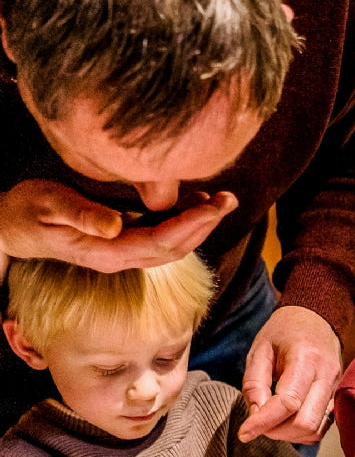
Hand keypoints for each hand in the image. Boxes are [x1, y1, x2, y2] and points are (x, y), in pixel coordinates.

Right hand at [0, 179, 235, 271]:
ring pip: (173, 244)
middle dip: (206, 225)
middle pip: (176, 247)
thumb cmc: (26, 213)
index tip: (214, 207)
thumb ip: (80, 216)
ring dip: (200, 224)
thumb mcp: (46, 207)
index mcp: (107, 252)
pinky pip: (162, 236)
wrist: (11, 228)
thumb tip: (115, 226)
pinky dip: (183, 221)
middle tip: (229, 199)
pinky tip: (197, 203)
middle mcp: (121, 257)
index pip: (160, 242)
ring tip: (222, 200)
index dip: (191, 225)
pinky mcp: (124, 242)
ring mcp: (124, 252)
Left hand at [238, 305, 342, 442]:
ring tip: (272, 422)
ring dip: (289, 434)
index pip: (288, 402)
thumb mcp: (259, 350)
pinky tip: (287, 421)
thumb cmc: (284, 332)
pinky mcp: (336, 398)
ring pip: (315, 429)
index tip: (244, 433)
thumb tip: (255, 416)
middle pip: (305, 422)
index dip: (264, 422)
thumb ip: (254, 383)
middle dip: (277, 431)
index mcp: (306, 359)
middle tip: (258, 424)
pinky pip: (321, 427)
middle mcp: (327, 376)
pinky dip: (301, 432)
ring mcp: (335, 388)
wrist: (316, 319)